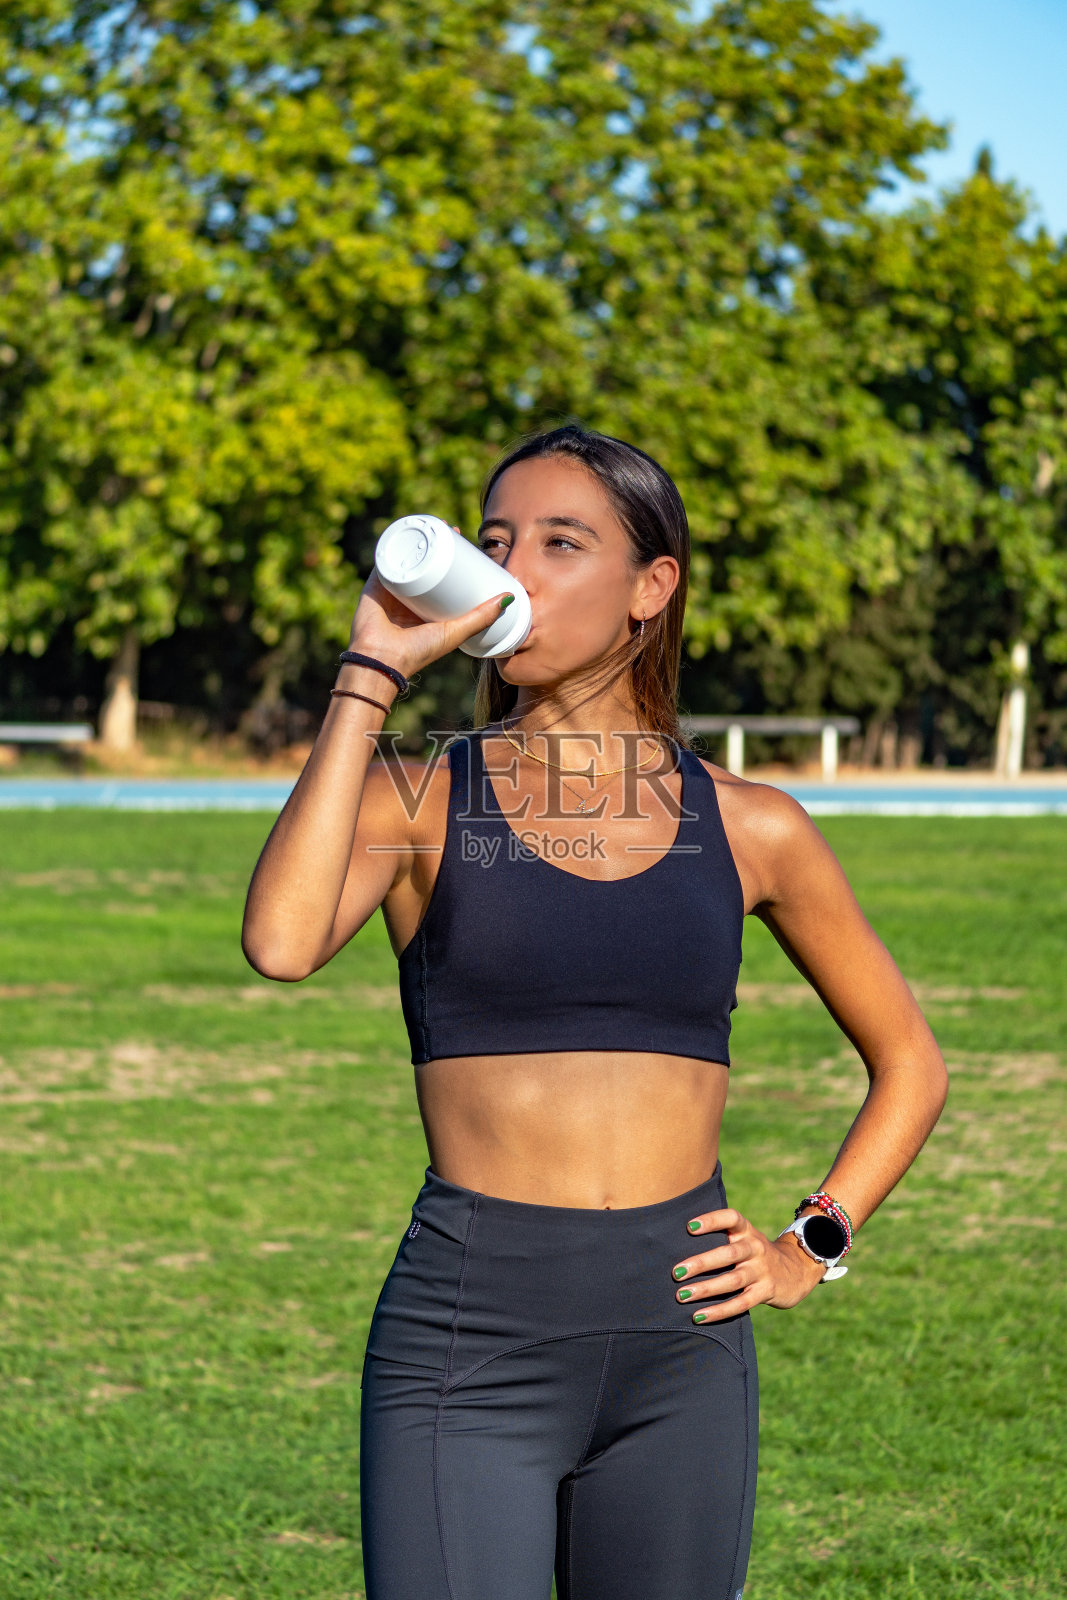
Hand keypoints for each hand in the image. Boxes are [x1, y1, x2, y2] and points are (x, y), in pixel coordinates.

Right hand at [348, 528, 512, 676]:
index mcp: (426, 611)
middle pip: (426, 564)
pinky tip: (406, 529)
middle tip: (453, 530)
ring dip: (418, 540)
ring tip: (433, 525)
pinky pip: (385, 559)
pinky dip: (393, 543)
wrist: (381, 661)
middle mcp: (409, 599)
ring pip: (406, 558)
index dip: (455, 560)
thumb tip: (510, 598)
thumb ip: (481, 618)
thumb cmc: (418, 653)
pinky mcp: (375, 584)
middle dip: (438, 545)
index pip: (443, 578)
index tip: (468, 545)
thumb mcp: (455, 632)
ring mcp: (391, 590)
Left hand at [670, 1206, 825, 1321]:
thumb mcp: (744, 1238)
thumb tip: (674, 1244)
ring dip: (706, 1289)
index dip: (712, 1220)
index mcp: (747, 1231)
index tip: (689, 1226)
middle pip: (728, 1253)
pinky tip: (699, 1316)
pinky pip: (741, 1303)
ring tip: (682, 1295)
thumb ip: (720, 1237)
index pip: (731, 1218)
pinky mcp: (766, 1292)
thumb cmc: (754, 1253)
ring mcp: (762, 1270)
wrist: (796, 1270)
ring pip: (733, 1280)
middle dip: (701, 1263)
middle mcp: (755, 1248)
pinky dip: (720, 1311)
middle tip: (675, 1272)